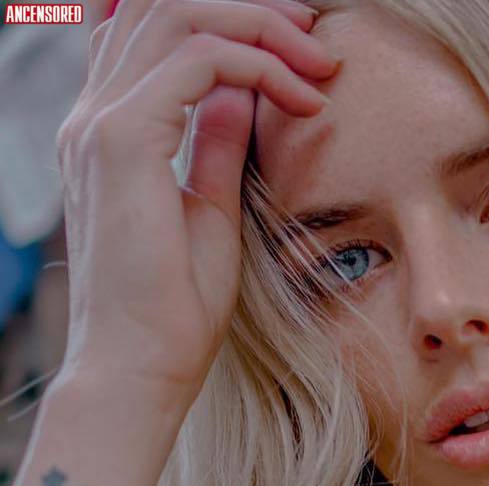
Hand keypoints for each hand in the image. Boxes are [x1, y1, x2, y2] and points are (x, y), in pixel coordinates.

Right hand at [56, 0, 338, 414]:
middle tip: (314, 39)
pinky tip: (302, 101)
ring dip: (259, 27)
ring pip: (178, 14)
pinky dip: (258, 65)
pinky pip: (198, 60)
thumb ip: (215, 147)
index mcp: (109, 132)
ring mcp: (101, 124)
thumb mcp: (209, 214)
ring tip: (316, 63)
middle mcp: (93, 116)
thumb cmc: (174, 314)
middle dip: (250, 11)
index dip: (229, 23)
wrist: (140, 369)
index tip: (298, 55)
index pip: (154, 34)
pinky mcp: (122, 142)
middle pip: (164, 6)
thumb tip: (239, 93)